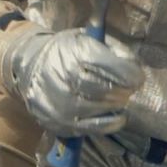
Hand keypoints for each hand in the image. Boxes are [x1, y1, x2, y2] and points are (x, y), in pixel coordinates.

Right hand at [2, 28, 144, 136]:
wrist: (29, 67)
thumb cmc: (65, 51)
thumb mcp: (86, 38)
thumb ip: (112, 49)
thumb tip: (134, 69)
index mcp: (72, 53)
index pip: (112, 67)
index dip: (131, 74)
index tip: (136, 77)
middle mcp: (63, 79)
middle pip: (107, 89)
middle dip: (124, 90)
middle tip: (127, 88)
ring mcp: (60, 104)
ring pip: (102, 108)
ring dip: (117, 104)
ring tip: (117, 98)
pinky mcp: (59, 123)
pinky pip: (94, 127)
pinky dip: (112, 123)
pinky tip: (117, 116)